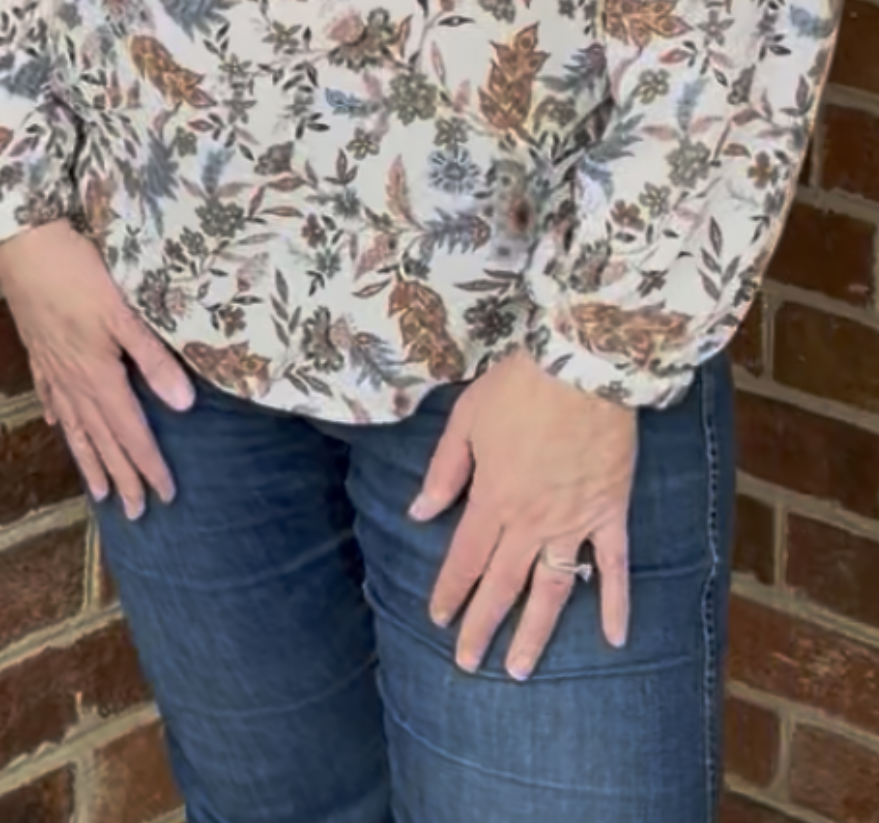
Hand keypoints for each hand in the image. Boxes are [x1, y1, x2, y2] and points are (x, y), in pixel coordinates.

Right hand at [0, 218, 194, 516]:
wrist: (22, 244)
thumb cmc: (77, 273)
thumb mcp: (124, 312)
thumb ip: (154, 358)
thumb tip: (184, 405)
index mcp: (99, 375)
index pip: (131, 431)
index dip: (149, 464)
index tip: (165, 496)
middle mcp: (73, 381)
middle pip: (103, 439)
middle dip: (121, 477)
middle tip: (136, 514)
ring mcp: (52, 367)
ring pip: (74, 426)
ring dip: (90, 460)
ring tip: (99, 493)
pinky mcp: (38, 349)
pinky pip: (50, 395)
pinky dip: (57, 416)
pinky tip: (56, 425)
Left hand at [408, 348, 635, 678]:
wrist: (581, 366)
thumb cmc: (520, 386)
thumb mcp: (466, 419)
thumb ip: (444, 471)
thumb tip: (420, 514)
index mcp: (493, 499)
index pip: (466, 559)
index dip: (451, 591)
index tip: (438, 620)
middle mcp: (531, 522)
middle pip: (503, 585)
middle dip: (482, 627)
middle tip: (468, 665)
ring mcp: (574, 521)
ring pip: (553, 589)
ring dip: (536, 632)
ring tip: (521, 670)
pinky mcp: (609, 512)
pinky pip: (613, 566)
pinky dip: (616, 603)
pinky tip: (616, 639)